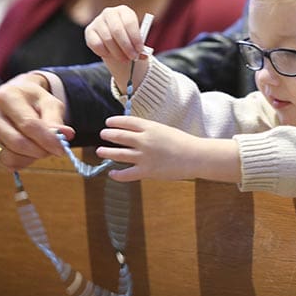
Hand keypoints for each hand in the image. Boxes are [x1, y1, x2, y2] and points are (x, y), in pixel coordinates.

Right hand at [0, 72, 73, 169]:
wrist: (14, 97)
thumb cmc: (33, 100)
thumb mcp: (48, 103)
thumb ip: (56, 120)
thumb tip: (67, 135)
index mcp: (6, 96)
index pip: (28, 125)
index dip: (47, 140)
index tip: (62, 149)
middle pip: (18, 143)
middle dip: (40, 151)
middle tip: (53, 149)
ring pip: (10, 156)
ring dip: (31, 158)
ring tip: (41, 148)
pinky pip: (4, 163)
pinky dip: (22, 162)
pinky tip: (29, 152)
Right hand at [85, 5, 147, 91]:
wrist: (115, 40)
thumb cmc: (129, 38)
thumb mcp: (136, 40)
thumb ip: (140, 46)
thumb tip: (144, 55)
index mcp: (124, 11)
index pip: (129, 22)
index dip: (135, 37)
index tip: (140, 50)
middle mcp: (110, 12)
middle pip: (117, 30)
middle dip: (126, 46)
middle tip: (133, 57)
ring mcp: (98, 20)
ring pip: (107, 39)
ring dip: (117, 52)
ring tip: (125, 60)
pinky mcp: (89, 30)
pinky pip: (96, 44)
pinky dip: (104, 52)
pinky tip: (110, 55)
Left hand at [97, 116, 239, 183]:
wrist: (196, 156)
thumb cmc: (184, 143)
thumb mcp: (166, 131)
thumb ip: (151, 132)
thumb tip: (137, 134)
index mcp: (151, 127)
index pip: (127, 121)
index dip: (115, 121)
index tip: (108, 122)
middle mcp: (144, 140)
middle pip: (120, 136)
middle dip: (109, 135)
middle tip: (103, 134)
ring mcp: (144, 156)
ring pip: (118, 154)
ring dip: (107, 152)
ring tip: (100, 150)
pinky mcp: (146, 171)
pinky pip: (126, 174)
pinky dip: (117, 174)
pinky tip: (112, 173)